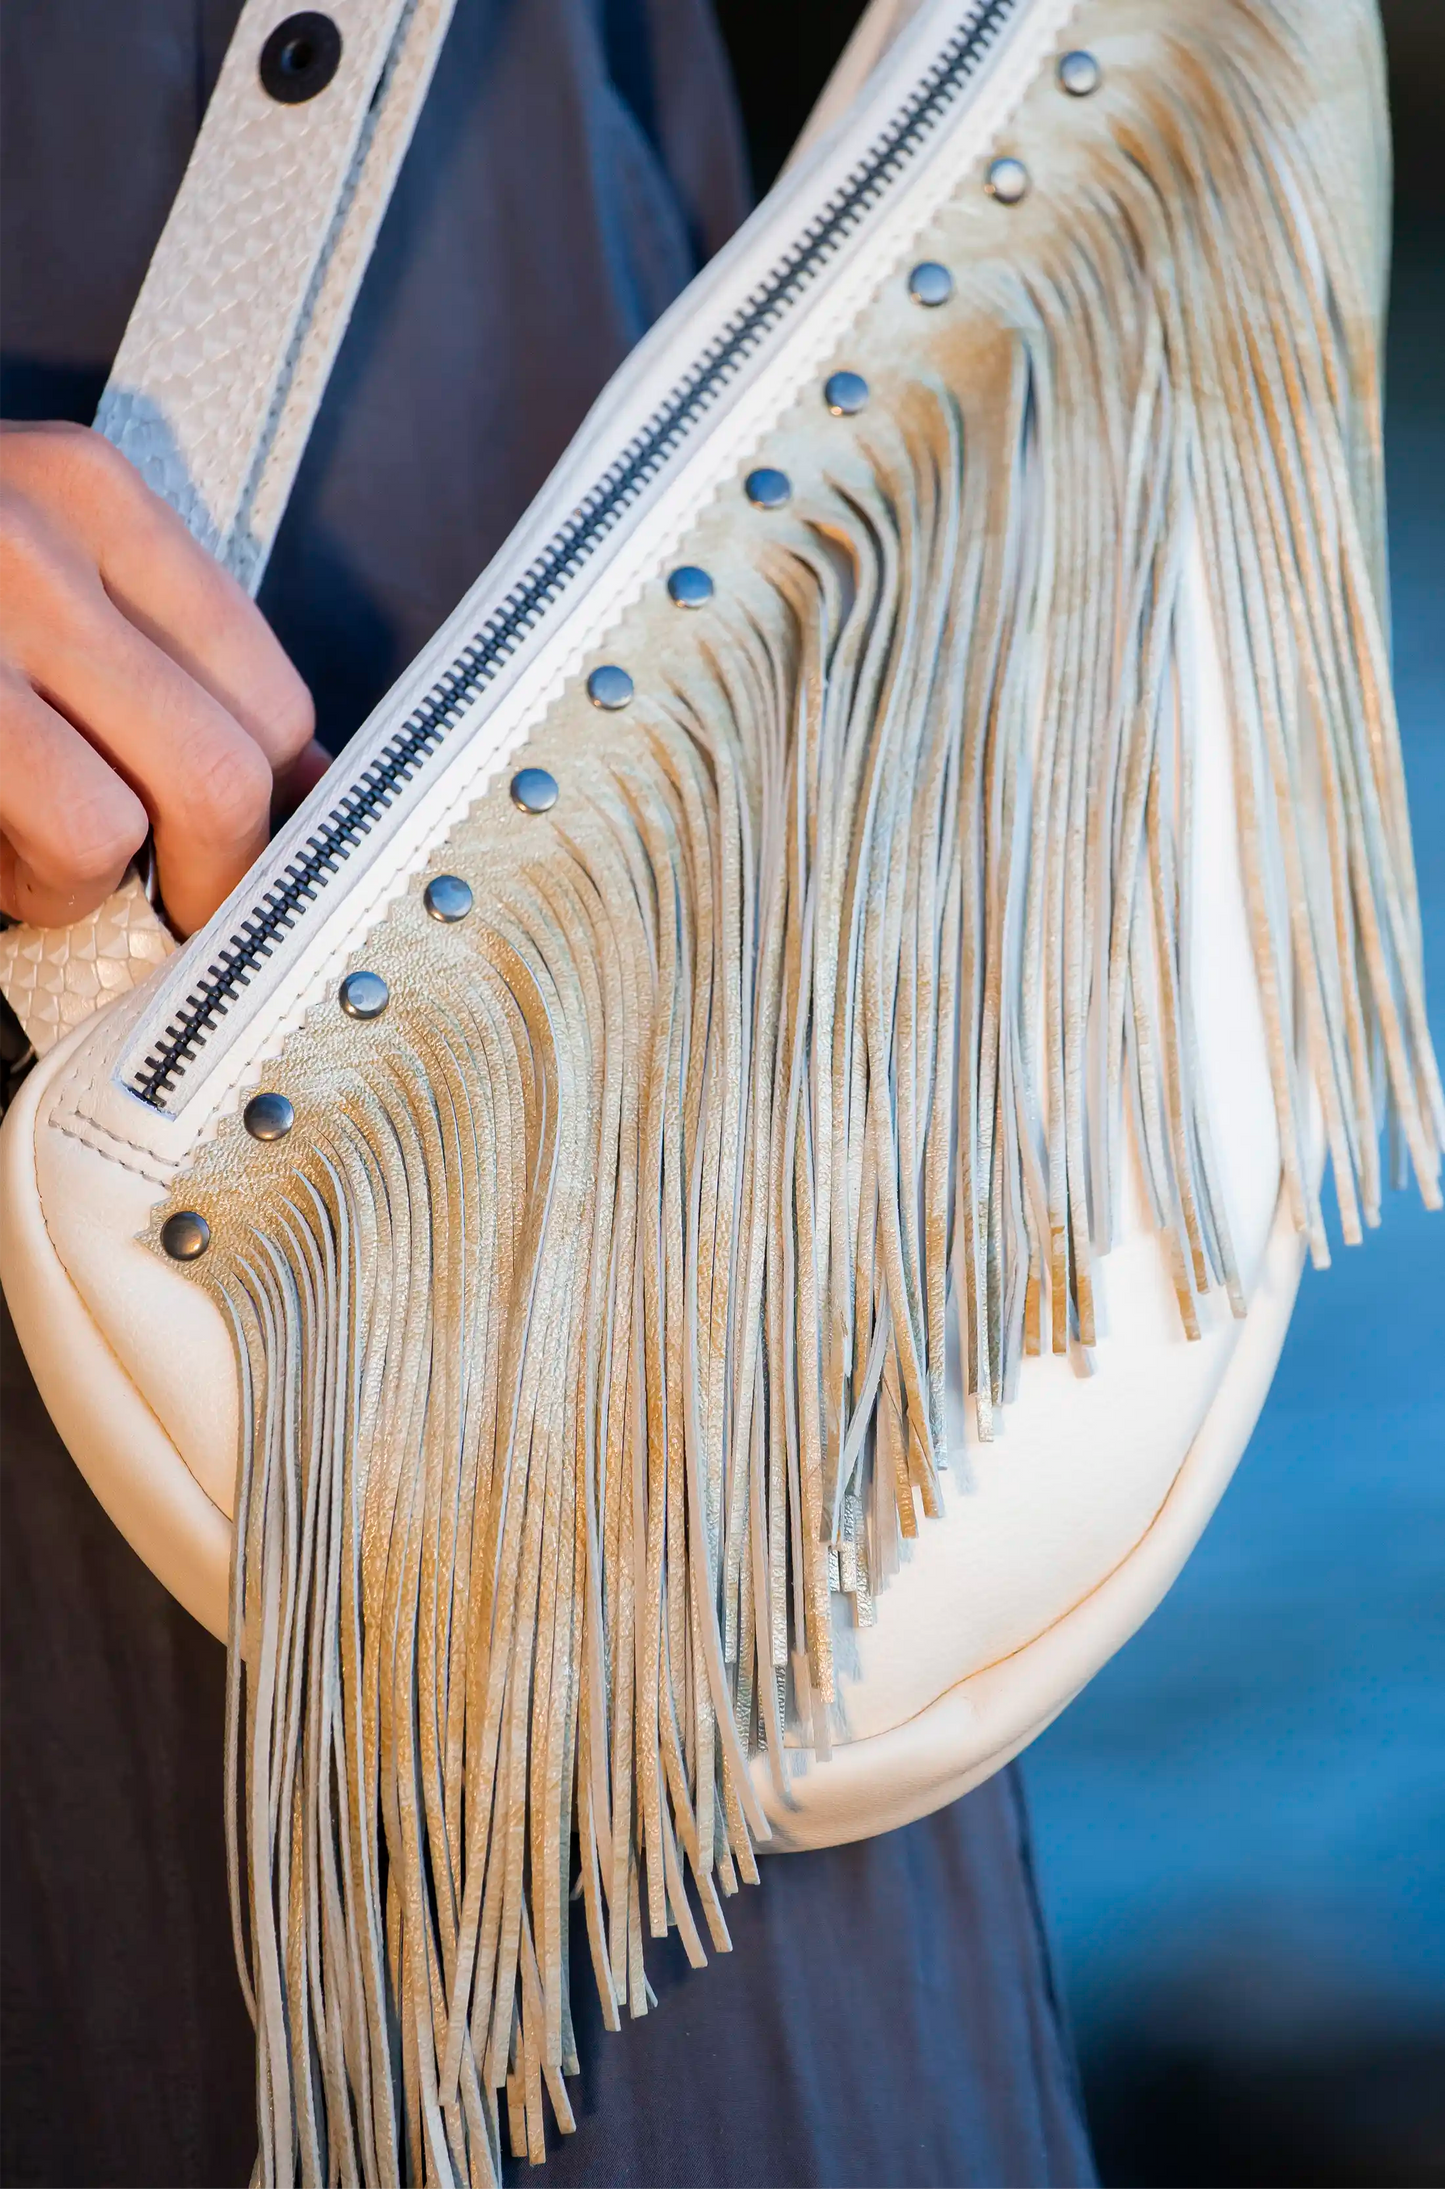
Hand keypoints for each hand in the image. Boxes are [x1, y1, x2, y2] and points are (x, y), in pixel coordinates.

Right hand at [0, 421, 324, 934]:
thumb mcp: (41, 557)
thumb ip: (159, 651)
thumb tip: (309, 782)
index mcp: (89, 496)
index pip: (269, 697)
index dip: (277, 812)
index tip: (254, 863)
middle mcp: (25, 543)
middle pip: (218, 777)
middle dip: (210, 882)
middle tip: (172, 910)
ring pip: (104, 833)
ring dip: (72, 889)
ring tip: (21, 859)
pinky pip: (19, 847)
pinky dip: (0, 886)